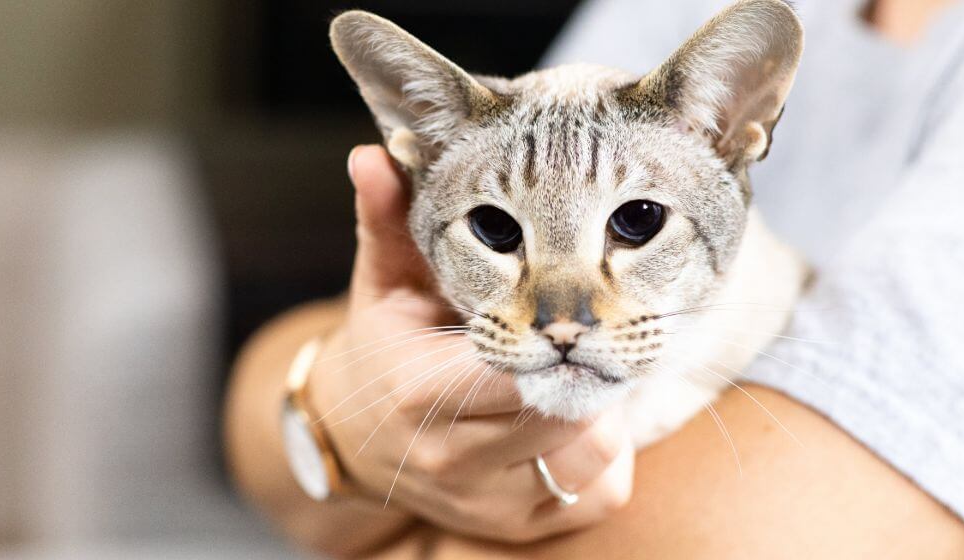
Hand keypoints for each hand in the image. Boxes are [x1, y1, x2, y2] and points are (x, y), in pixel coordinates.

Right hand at [311, 145, 633, 541]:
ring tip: (578, 374)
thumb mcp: (384, 279)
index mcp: (419, 390)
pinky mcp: (519, 530)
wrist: (360, 438)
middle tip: (591, 331)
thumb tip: (374, 154)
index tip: (574, 304)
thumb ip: (388, 218)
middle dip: (589, 367)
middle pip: (565, 412)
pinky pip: (600, 494)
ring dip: (604, 412)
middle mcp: (451, 458)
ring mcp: (487, 503)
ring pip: (592, 457)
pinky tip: (576, 420)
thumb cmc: (387, 343)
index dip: (556, 335)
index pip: (515, 367)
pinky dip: (604, 457)